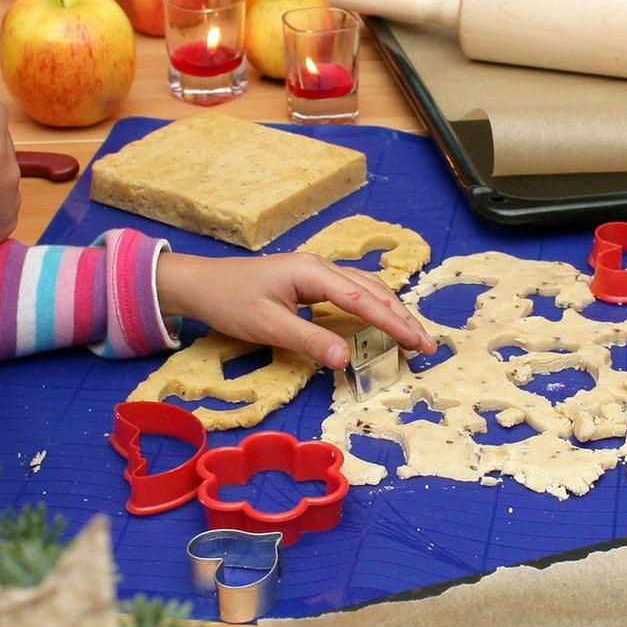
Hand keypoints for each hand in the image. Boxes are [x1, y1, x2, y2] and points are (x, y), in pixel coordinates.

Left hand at [154, 251, 438, 368]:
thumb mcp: (267, 325)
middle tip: (427, 345)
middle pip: (374, 290)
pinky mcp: (310, 282)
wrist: (199, 283)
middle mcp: (320, 266)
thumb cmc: (229, 302)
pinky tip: (381, 321)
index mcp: (312, 272)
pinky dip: (373, 307)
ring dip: (391, 311)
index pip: (363, 299)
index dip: (394, 322)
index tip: (417, 343)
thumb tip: (346, 359)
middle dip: (402, 317)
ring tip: (413, 336)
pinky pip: (351, 293)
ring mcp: (316, 272)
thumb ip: (308, 340)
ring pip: (366, 288)